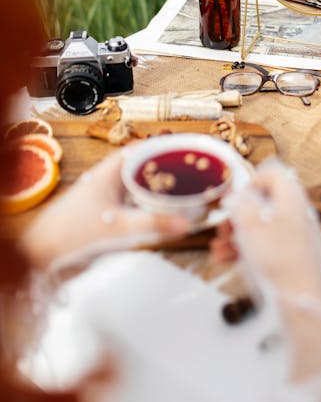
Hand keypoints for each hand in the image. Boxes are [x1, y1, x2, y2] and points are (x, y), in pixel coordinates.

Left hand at [21, 149, 189, 272]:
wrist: (43, 255)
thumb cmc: (69, 232)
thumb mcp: (116, 226)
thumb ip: (153, 224)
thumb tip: (185, 223)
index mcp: (111, 171)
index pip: (144, 148)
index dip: (167, 146)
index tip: (190, 147)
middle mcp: (111, 181)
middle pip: (146, 167)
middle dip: (170, 168)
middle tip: (195, 172)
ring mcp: (110, 199)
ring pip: (143, 187)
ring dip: (162, 189)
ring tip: (187, 192)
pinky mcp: (109, 218)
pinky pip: (138, 207)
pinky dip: (153, 208)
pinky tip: (166, 217)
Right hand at [226, 158, 320, 303]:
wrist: (300, 305)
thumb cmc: (281, 266)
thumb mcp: (250, 228)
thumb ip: (241, 205)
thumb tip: (237, 195)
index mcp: (292, 201)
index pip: (273, 174)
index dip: (250, 182)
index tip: (236, 198)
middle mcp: (298, 215)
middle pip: (265, 203)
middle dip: (239, 214)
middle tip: (224, 227)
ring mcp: (297, 237)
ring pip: (263, 226)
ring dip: (238, 234)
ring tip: (220, 248)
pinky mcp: (294, 256)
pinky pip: (268, 244)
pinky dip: (248, 248)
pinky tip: (228, 259)